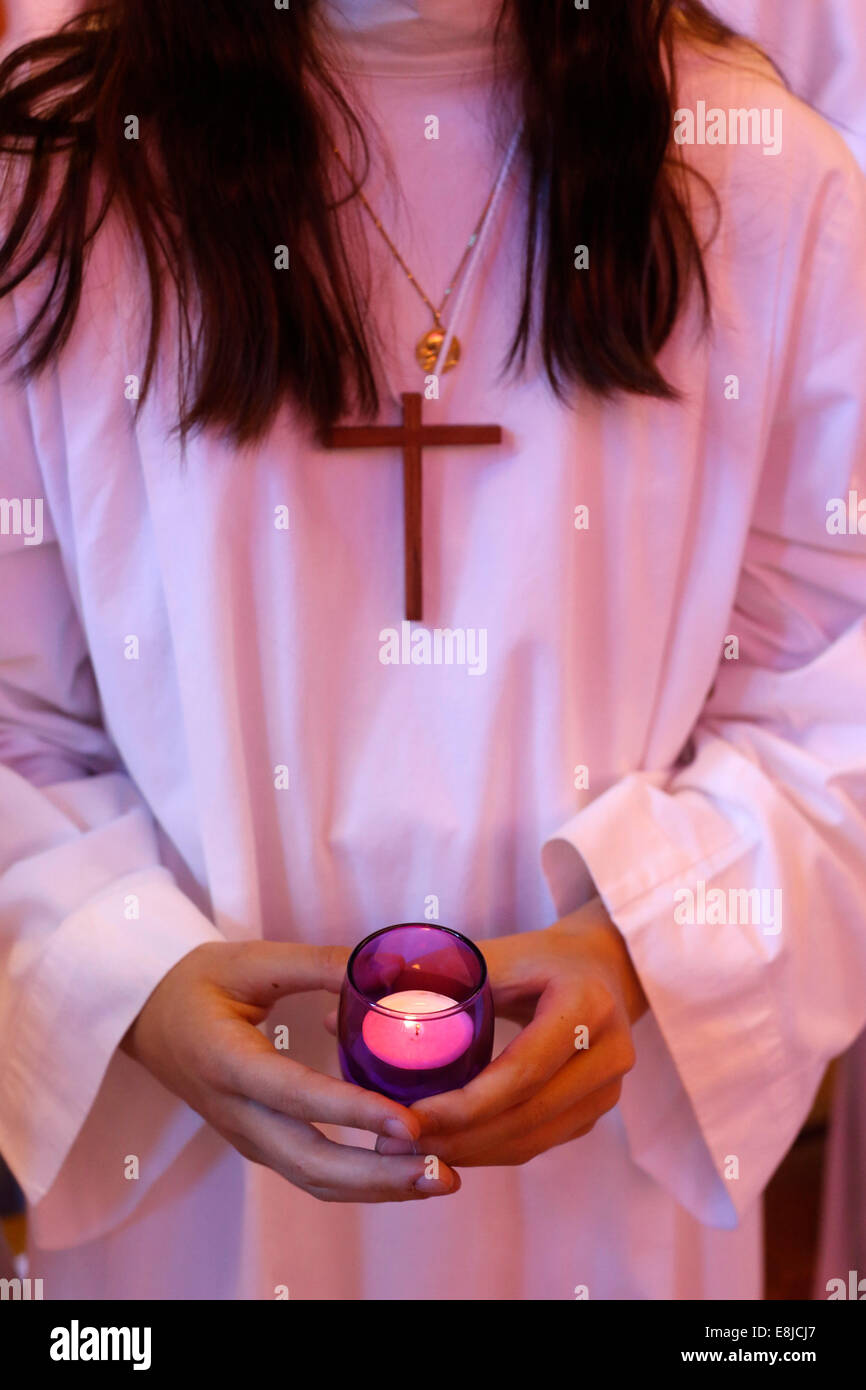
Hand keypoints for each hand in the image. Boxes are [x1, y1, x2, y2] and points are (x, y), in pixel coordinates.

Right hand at [122, 940, 459, 1201]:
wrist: (145, 1015)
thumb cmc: (196, 981)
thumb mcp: (252, 960)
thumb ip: (317, 964)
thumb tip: (387, 966)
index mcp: (226, 1061)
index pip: (297, 1096)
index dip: (355, 1113)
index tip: (411, 1123)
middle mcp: (234, 1112)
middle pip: (310, 1162)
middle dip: (381, 1176)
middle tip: (443, 1172)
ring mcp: (244, 1135)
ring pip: (312, 1179)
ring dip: (377, 1188)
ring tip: (436, 1180)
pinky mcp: (256, 1142)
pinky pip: (309, 1173)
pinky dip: (358, 1182)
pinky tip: (402, 1171)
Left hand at [378, 900, 646, 1166]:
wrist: (604, 967)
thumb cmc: (539, 956)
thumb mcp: (495, 954)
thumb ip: (426, 982)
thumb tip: (333, 1018)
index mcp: (584, 1005)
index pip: (520, 1070)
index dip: (464, 1103)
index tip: (408, 1116)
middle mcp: (608, 1053)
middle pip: (525, 1114)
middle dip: (456, 1137)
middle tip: (392, 1143)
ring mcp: (608, 1089)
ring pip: (532, 1139)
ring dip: (468, 1153)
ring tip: (406, 1152)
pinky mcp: (597, 1111)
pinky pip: (538, 1143)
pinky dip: (490, 1150)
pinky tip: (446, 1148)